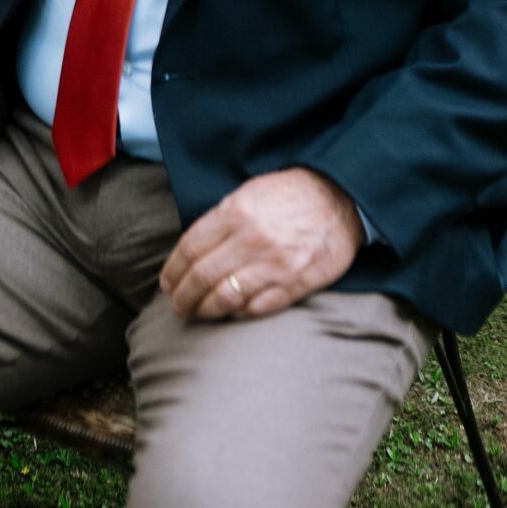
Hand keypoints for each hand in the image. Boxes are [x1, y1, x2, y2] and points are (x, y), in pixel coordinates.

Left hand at [159, 168, 365, 319]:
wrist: (339, 198)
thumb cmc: (289, 194)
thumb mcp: (249, 193)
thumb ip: (221, 219)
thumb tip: (193, 249)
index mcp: (235, 212)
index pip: (190, 248)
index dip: (173, 269)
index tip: (167, 282)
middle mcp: (251, 240)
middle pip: (202, 276)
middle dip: (183, 296)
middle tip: (177, 305)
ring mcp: (274, 265)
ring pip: (225, 298)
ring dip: (205, 309)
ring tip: (197, 313)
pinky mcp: (295, 284)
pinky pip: (256, 309)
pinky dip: (238, 314)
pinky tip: (230, 313)